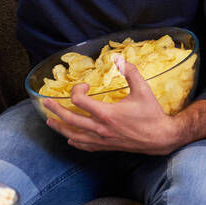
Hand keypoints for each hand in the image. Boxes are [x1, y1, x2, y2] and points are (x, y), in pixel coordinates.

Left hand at [40, 54, 179, 153]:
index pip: (79, 100)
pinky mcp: (106, 146)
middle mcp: (100, 128)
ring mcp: (102, 139)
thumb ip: (131, 72)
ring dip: (60, 127)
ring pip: (73, 135)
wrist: (160, 137)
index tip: (84, 85)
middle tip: (46, 103)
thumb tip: (120, 58)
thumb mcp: (143, 90)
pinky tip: (70, 139)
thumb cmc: (151, 114)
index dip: (77, 90)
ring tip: (50, 121)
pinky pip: (85, 146)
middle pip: (70, 119)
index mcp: (106, 113)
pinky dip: (75, 141)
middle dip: (55, 110)